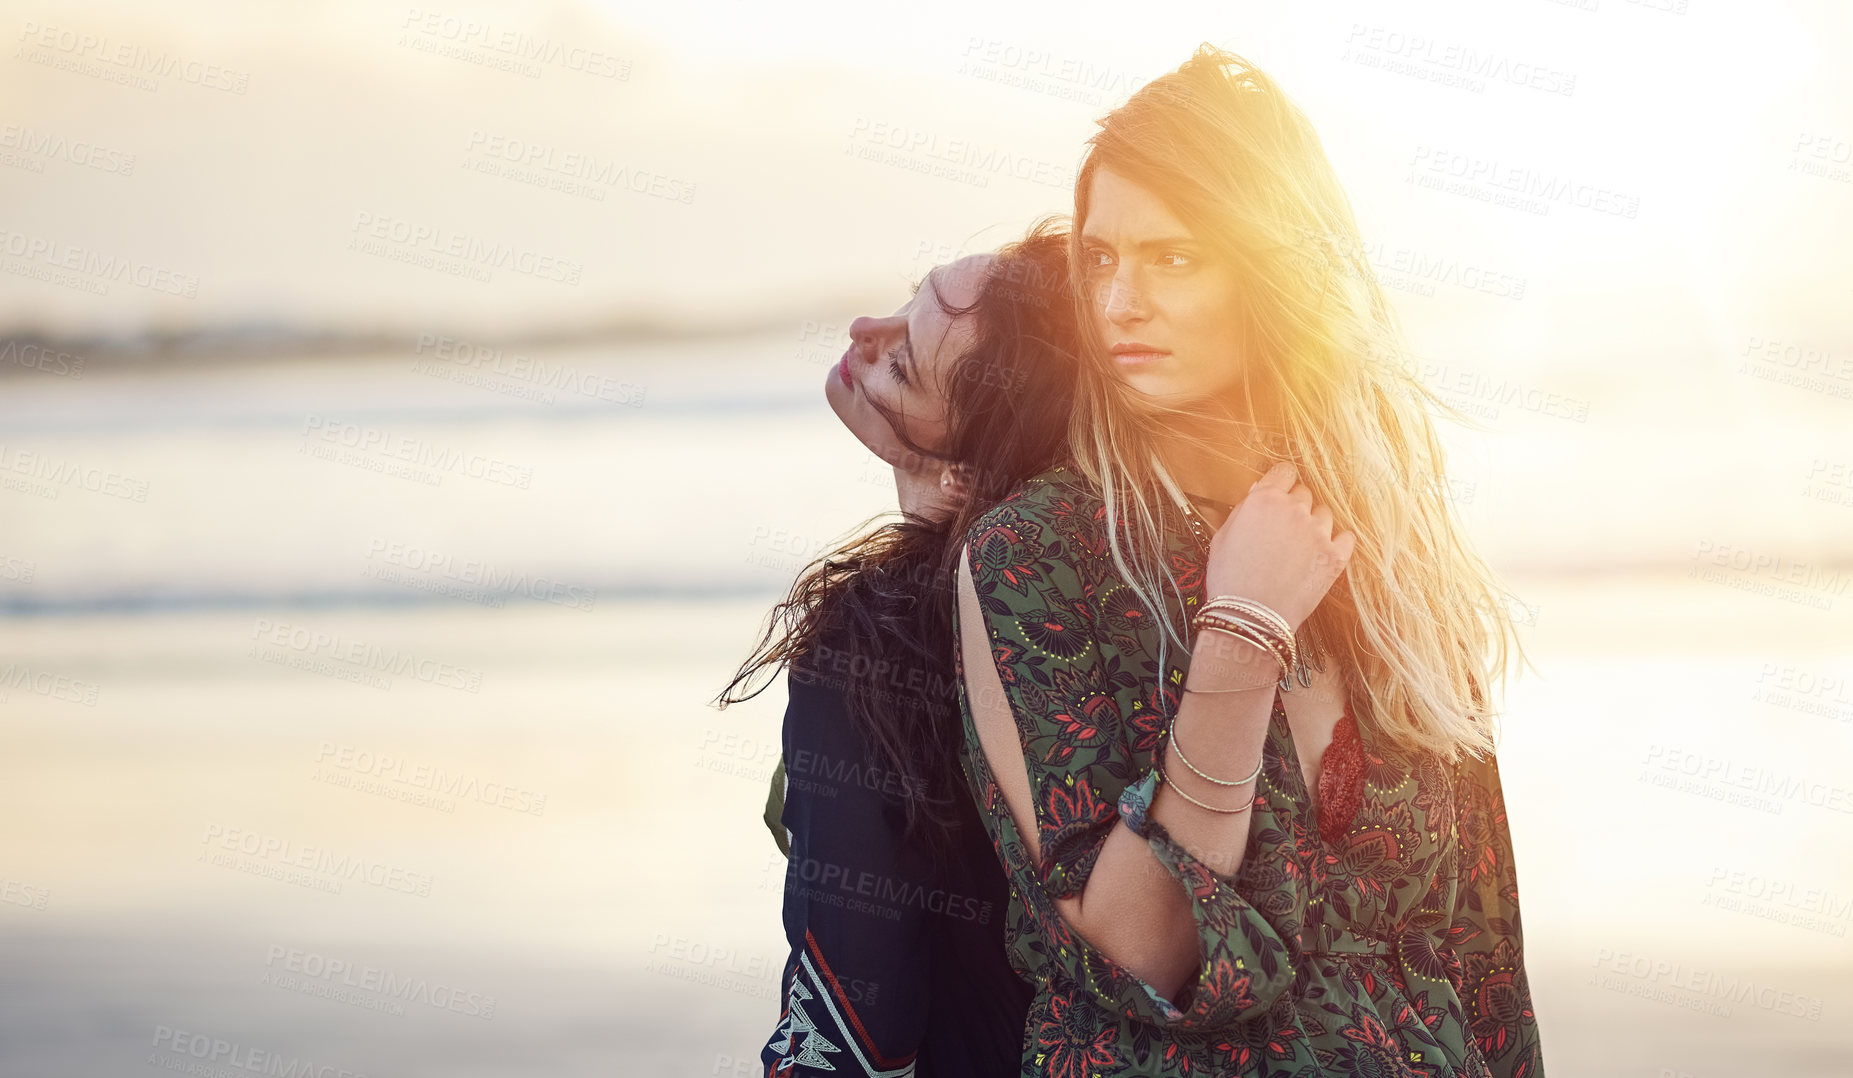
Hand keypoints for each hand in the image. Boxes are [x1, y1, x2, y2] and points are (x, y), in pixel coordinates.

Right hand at [1202, 462, 1354, 630]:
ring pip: (1324, 514)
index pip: (1284, 471)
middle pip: (1304, 493)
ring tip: (1300, 546)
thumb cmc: (1230, 579)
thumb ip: (1243, 510)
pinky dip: (1337, 543)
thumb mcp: (1222, 537)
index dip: (1281, 481)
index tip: (1280, 492)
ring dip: (1314, 524)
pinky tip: (1322, 553)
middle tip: (1283, 528)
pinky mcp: (1335, 557)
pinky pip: (1346, 538)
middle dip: (1294, 506)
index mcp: (1265, 500)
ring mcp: (1318, 533)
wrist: (1250, 618)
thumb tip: (1258, 493)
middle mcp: (1294, 510)